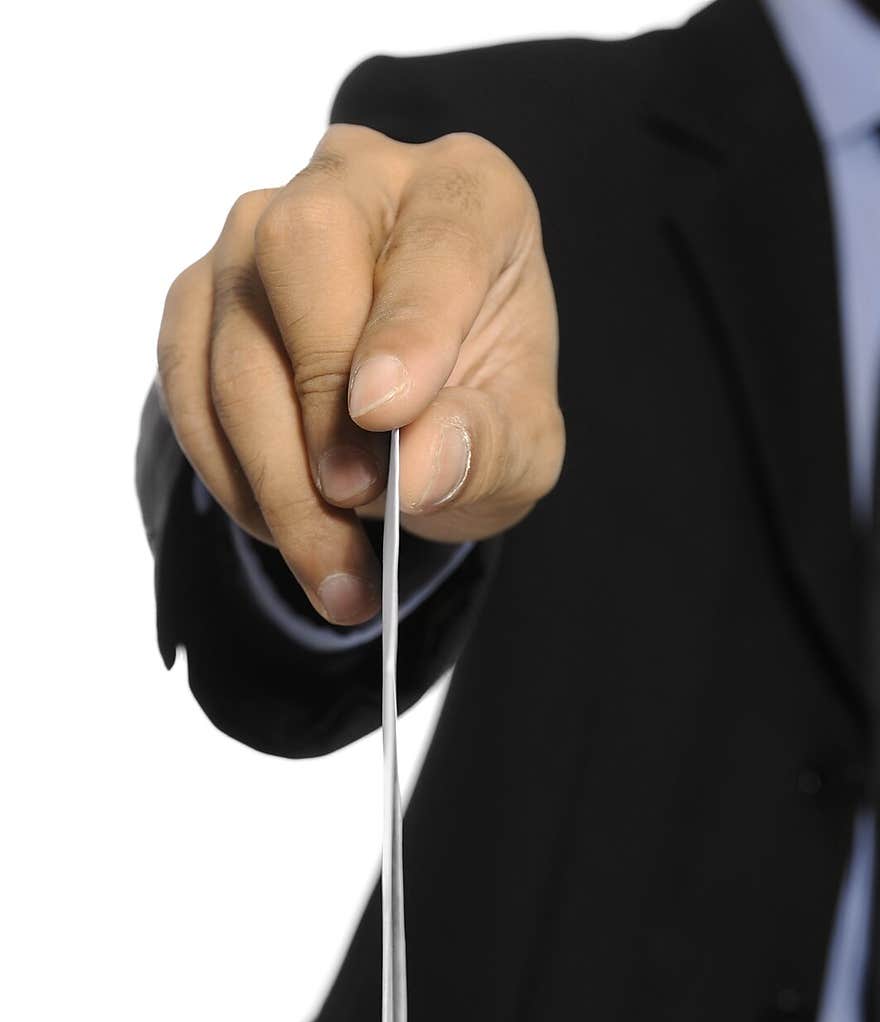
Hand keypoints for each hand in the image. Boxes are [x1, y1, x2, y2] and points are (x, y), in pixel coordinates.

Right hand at [156, 123, 563, 624]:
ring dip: (275, 468)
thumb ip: (486, 450)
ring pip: (234, 330)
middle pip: (301, 247)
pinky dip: (229, 469)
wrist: (414, 417)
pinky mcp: (200, 293)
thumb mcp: (520, 448)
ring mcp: (258, 230)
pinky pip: (186, 376)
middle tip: (350, 498)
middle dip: (317, 392)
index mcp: (465, 196)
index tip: (385, 414)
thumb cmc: (478, 407)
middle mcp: (356, 184)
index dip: (407, 326)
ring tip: (333, 568)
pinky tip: (283, 527)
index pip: (436, 238)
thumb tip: (418, 471)